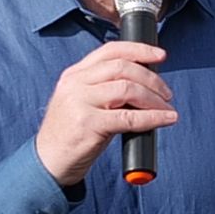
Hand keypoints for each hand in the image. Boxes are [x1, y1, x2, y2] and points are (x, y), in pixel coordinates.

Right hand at [33, 39, 180, 187]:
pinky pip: (129, 117)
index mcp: (74, 75)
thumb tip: (144, 84)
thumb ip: (104, 89)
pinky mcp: (88, 125)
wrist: (48, 162)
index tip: (160, 55)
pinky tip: (165, 119)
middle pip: (122, 67)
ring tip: (166, 108)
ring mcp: (80, 103)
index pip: (110, 51)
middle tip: (166, 93)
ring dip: (154, 98)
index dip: (139, 50)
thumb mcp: (81, 103)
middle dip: (151, 78)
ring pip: (127, 88)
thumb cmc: (69, 135)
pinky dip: (153, 117)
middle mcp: (75, 84)